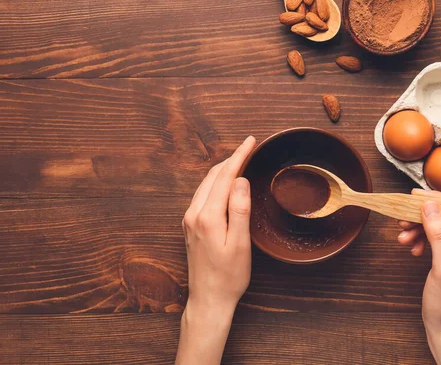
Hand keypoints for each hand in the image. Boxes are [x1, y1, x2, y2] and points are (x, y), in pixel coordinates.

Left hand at [176, 136, 255, 364]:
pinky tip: (225, 183)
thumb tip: (241, 180)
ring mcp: (190, 220)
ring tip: (240, 159)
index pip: (225, 177)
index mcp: (207, 216)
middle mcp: (194, 214)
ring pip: (206, 184)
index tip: (250, 141)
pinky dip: (215, 183)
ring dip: (222, 170)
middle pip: (212, 176)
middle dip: (231, 159)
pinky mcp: (190, 226)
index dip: (239, 156)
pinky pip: (203, 195)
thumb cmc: (229, 276)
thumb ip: (239, 210)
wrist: (209, 299)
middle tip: (248, 147)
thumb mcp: (240, 244)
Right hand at [397, 189, 440, 364]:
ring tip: (402, 236)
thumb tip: (430, 206)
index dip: (437, 200)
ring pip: (439, 226)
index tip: (414, 196)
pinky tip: (412, 247)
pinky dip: (421, 239)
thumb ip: (438, 235)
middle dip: (423, 217)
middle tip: (402, 219)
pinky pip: (436, 238)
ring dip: (419, 228)